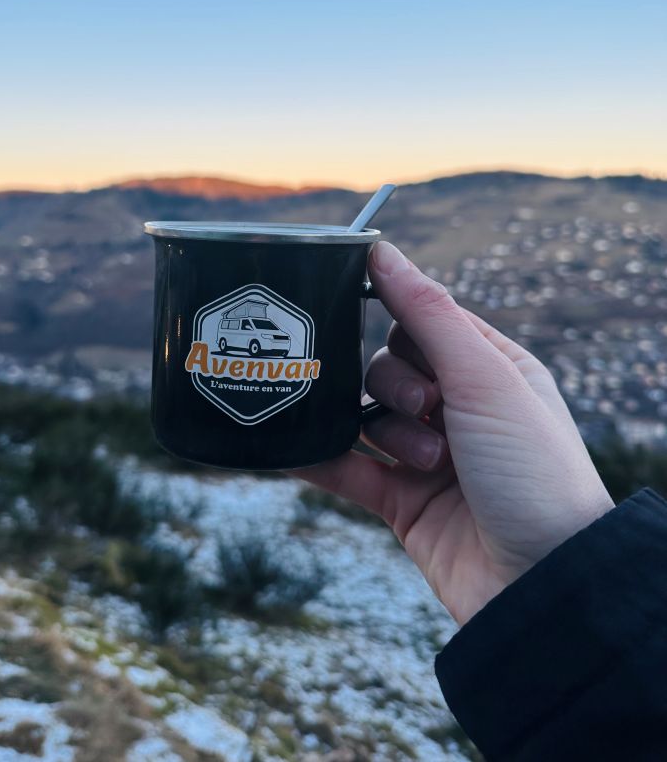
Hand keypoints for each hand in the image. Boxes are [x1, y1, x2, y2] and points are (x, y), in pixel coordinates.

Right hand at [294, 241, 613, 624]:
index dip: (403, 323)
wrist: (543, 584)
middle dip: (398, 386)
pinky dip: (321, 459)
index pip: (425, 322)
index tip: (368, 312)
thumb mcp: (486, 378)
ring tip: (427, 463)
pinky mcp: (402, 502)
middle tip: (429, 409)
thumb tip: (382, 251)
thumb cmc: (535, 473)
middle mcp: (459, 409)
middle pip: (388, 367)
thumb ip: (428, 314)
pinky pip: (346, 469)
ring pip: (368, 417)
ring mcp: (428, 457)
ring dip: (387, 433)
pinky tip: (291, 447)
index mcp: (491, 370)